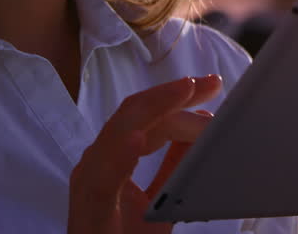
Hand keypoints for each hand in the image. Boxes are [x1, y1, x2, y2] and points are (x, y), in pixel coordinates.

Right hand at [67, 75, 221, 233]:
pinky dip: (119, 155)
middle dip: (171, 94)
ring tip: (183, 93)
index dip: (176, 97)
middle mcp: (96, 166)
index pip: (144, 116)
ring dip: (154, 111)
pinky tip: (140, 139)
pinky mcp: (87, 212)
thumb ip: (175, 164)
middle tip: (207, 84)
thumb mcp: (161, 199)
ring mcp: (88, 187)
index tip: (210, 85)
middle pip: (133, 116)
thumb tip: (200, 129)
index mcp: (112, 160)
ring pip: (117, 133)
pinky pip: (101, 180)